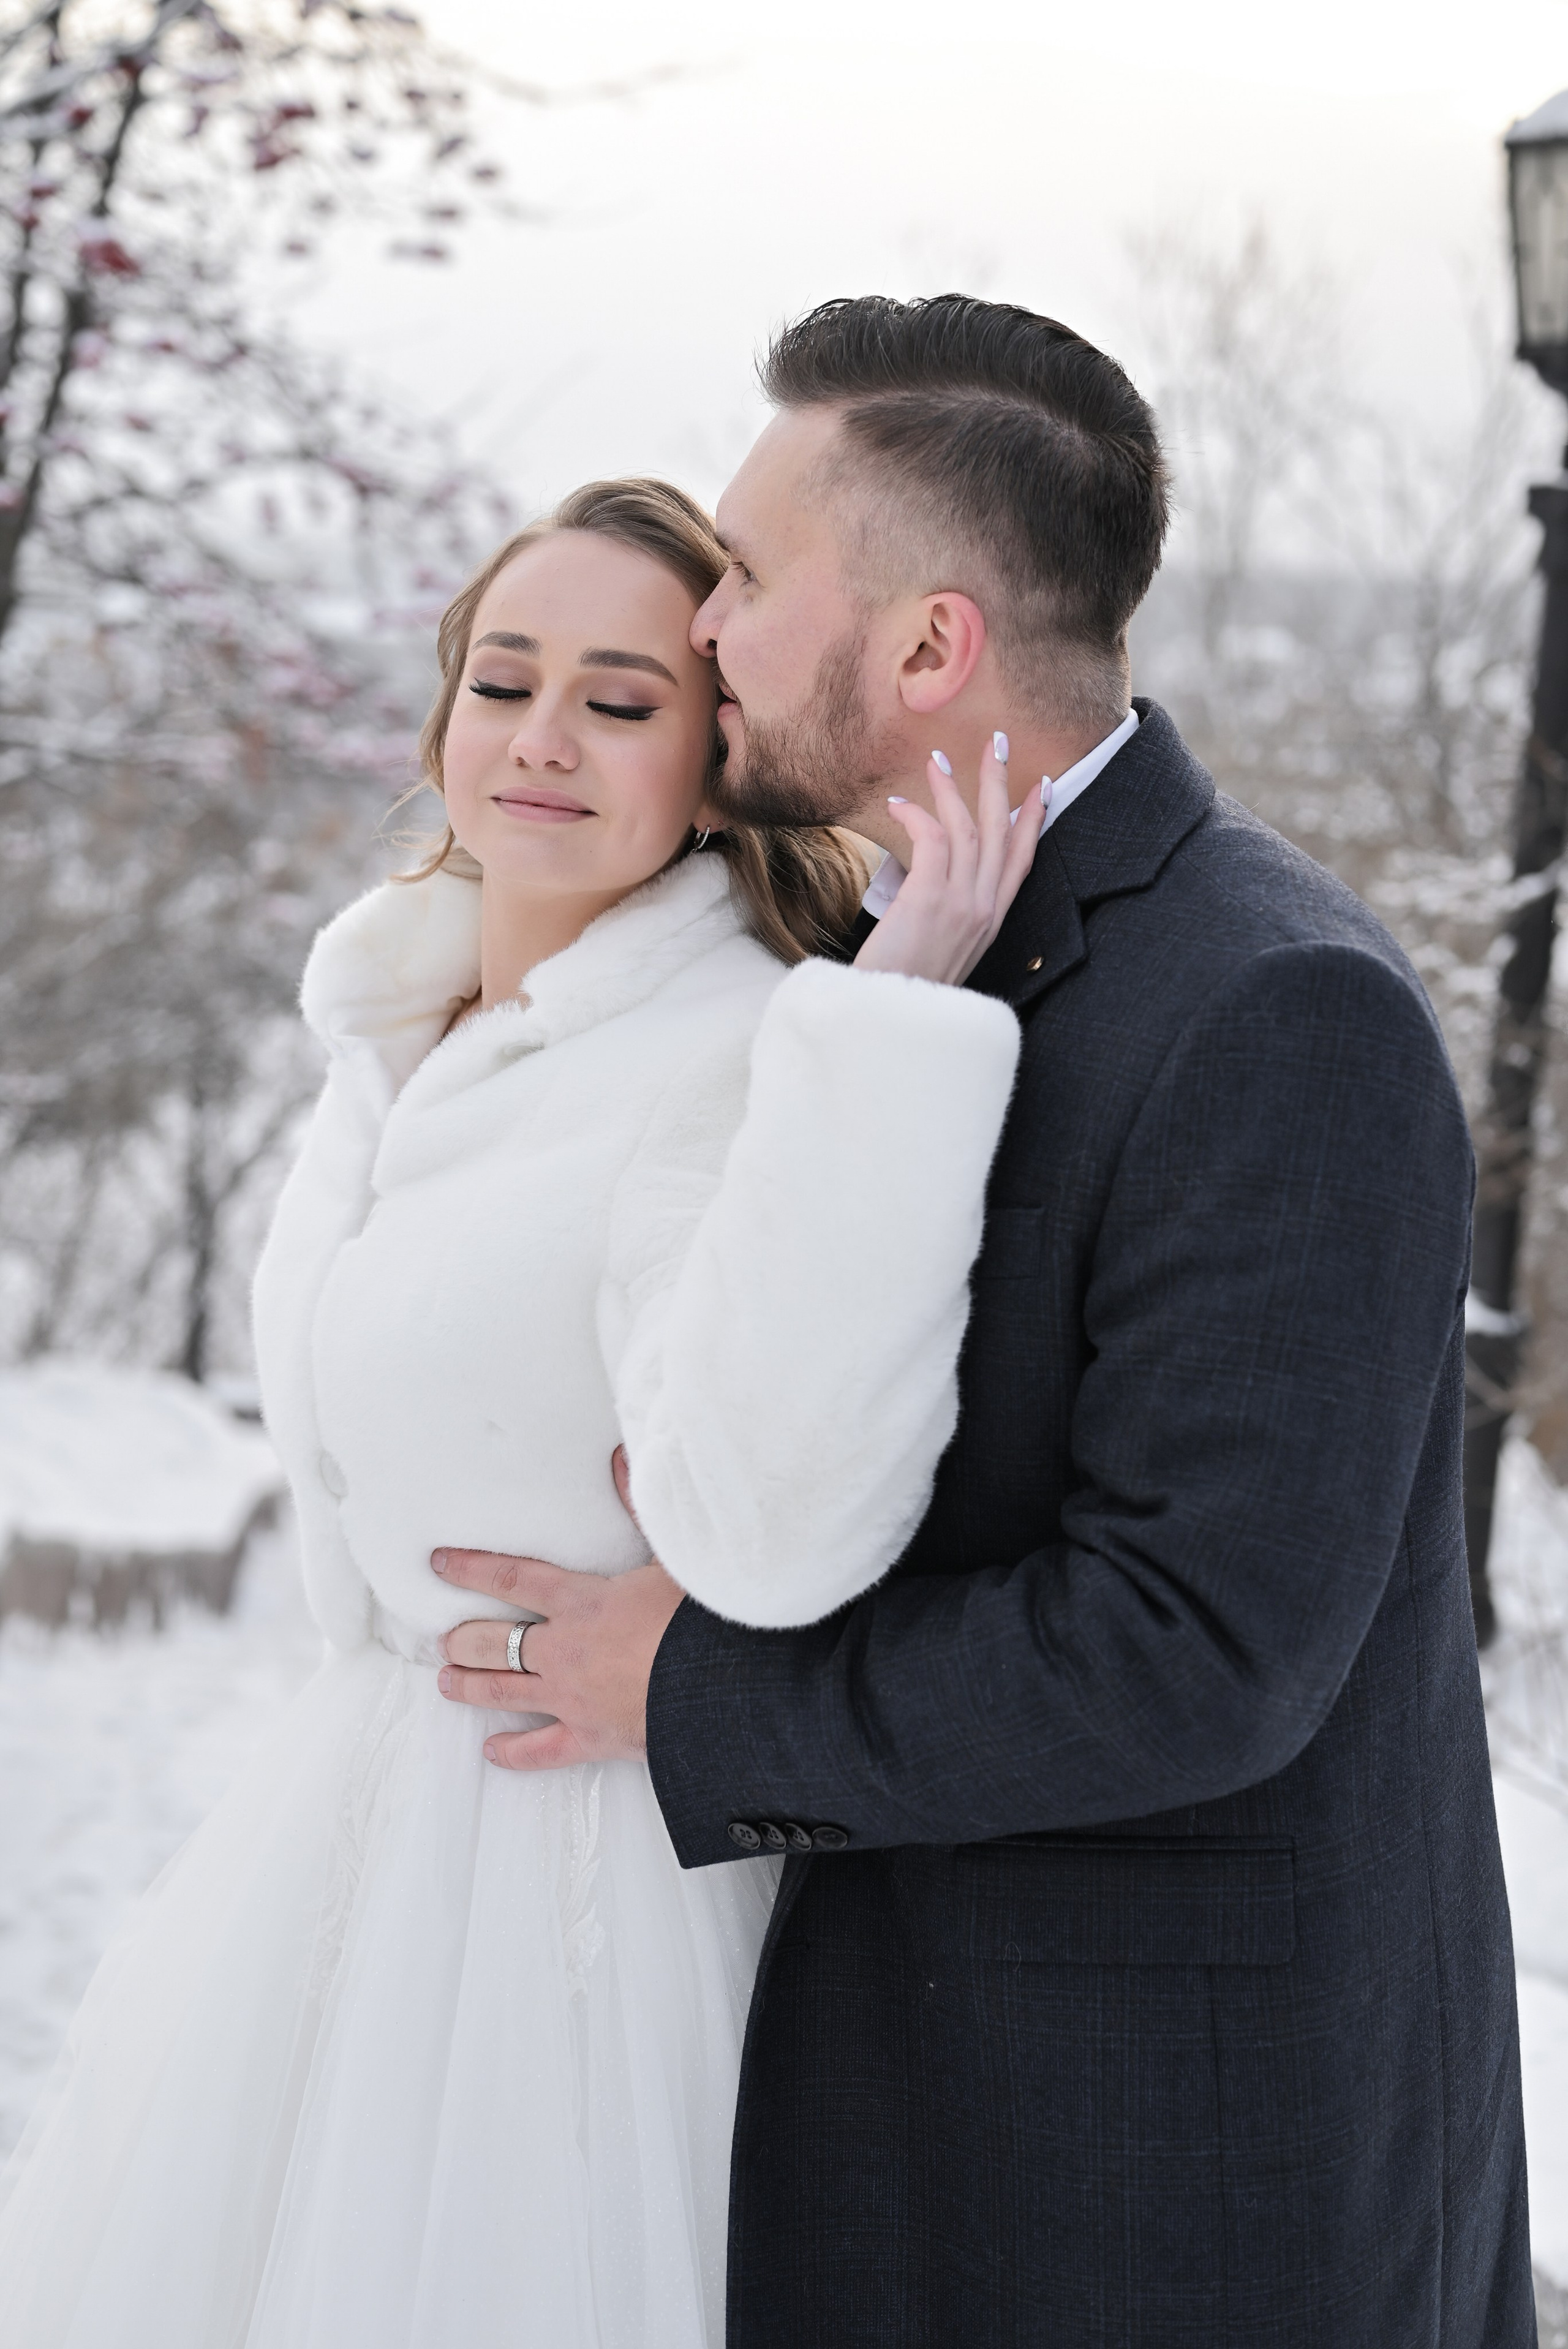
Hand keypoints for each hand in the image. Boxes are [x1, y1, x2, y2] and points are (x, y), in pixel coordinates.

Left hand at [434, 1449, 684, 1769]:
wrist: (721, 1688)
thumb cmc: (699, 1622)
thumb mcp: (671, 1557)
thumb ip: (638, 1506)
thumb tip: (618, 1458)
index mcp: (581, 1601)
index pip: (512, 1577)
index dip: (471, 1569)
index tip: (439, 1564)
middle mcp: (564, 1649)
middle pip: (495, 1641)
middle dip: (463, 1639)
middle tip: (445, 1639)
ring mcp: (571, 1698)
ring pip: (504, 1692)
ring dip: (470, 1686)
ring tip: (448, 1681)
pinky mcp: (589, 1738)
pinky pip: (539, 1751)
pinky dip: (513, 1753)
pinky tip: (493, 1751)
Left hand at [853, 731, 1045, 985]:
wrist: (889, 1022)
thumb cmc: (902, 988)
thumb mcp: (938, 952)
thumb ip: (947, 918)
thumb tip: (929, 889)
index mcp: (991, 923)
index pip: (1021, 862)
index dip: (1033, 821)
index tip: (1041, 787)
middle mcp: (984, 911)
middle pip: (1002, 833)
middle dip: (1001, 783)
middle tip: (996, 742)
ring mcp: (961, 905)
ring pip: (969, 829)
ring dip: (953, 788)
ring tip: (937, 759)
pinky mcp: (930, 900)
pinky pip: (932, 839)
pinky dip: (918, 816)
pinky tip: (899, 805)